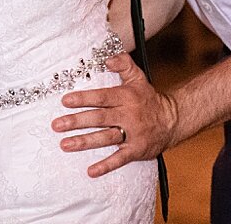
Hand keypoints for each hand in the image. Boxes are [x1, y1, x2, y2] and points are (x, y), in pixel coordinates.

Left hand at [53, 52, 178, 177]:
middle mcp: (128, 115)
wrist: (172, 120)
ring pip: (106, 138)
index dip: (84, 99)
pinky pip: (120, 159)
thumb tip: (107, 58)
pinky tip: (91, 171)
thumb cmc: (148, 98)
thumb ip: (123, 64)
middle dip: (77, 122)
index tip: (65, 101)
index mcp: (126, 97)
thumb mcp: (138, 77)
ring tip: (65, 145)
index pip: (102, 97)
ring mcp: (132, 134)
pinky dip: (106, 166)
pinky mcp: (136, 150)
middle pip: (99, 118)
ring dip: (85, 143)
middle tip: (57, 125)